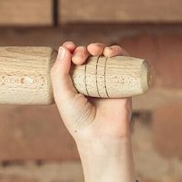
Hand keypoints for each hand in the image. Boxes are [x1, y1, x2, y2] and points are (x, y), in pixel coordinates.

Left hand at [50, 40, 136, 181]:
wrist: (100, 134)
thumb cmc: (78, 119)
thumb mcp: (62, 95)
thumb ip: (59, 72)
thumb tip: (64, 47)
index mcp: (75, 82)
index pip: (73, 60)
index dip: (71, 50)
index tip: (68, 47)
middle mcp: (91, 79)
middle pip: (89, 55)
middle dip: (83, 50)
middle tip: (79, 58)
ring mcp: (107, 80)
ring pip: (105, 56)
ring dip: (100, 47)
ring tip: (95, 50)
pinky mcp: (122, 81)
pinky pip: (123, 62)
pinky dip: (118, 52)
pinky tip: (110, 53)